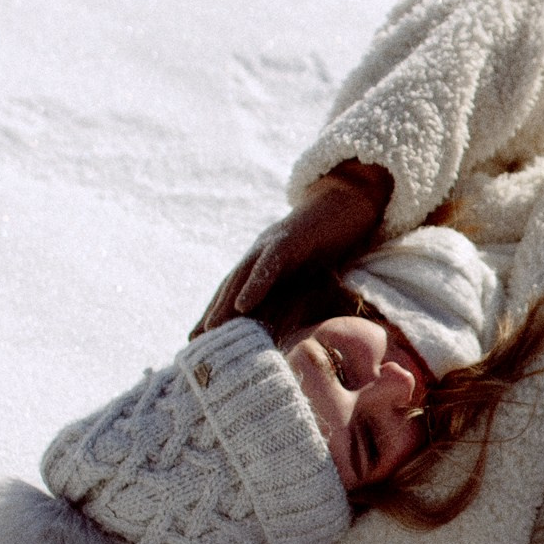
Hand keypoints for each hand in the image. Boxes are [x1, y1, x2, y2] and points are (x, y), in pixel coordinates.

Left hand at [192, 161, 391, 337]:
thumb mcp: (314, 270)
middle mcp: (260, 252)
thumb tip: (290, 325)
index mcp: (263, 261)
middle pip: (231, 285)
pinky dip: (255, 285)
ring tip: (211, 329)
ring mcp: (272, 243)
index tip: (199, 340)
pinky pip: (269, 264)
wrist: (348, 201)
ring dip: (225, 304)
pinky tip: (243, 306)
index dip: (217, 313)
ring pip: (243, 276)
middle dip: (213, 313)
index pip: (235, 290)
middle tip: (195, 342)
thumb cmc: (332, 238)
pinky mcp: (290, 239)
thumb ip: (299, 292)